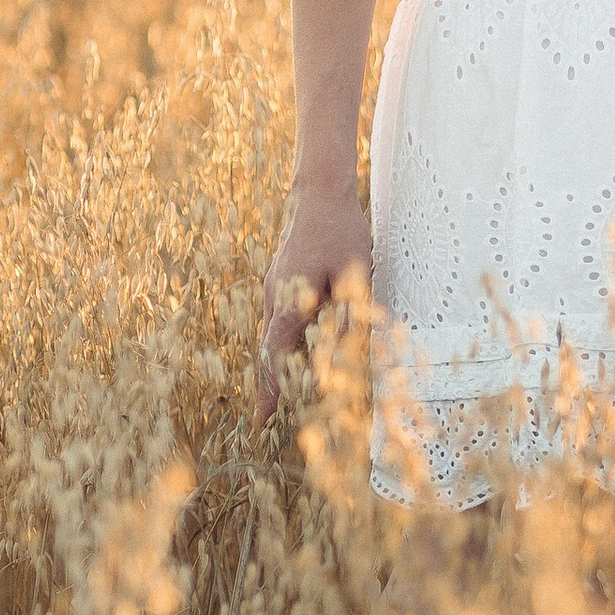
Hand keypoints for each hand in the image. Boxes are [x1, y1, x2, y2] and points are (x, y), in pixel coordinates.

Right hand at [259, 178, 371, 419]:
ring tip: (285, 391)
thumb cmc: (341, 231)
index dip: (270, 390)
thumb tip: (348, 353)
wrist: (321, 193)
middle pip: (269, 350)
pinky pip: (280, 319)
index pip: (275, 356)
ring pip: (274, 334)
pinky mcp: (282, 279)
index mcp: (288, 299)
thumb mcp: (354, 274)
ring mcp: (274, 287)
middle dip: (270, 384)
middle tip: (267, 417)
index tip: (260, 421)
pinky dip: (285, 340)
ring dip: (278, 362)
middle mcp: (274, 296)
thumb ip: (350, 313)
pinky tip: (297, 350)